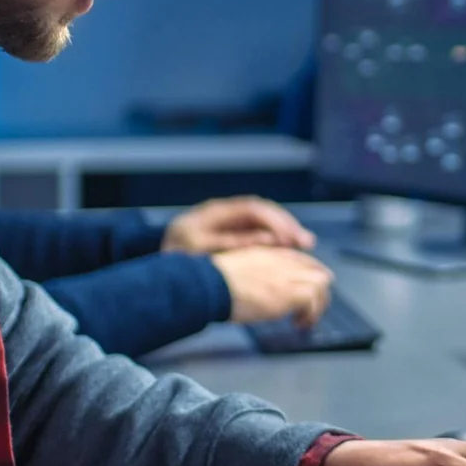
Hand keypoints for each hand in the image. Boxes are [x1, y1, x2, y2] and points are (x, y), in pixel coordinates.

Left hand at [162, 197, 315, 253]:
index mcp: (217, 212)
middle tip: (306, 242)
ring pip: (266, 219)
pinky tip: (290, 249)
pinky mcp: (235, 232)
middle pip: (265, 210)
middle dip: (288, 224)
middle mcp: (228, 211)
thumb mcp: (200, 248)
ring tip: (305, 244)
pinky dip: (277, 238)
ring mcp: (232, 220)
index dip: (275, 222)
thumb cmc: (175, 253)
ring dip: (287, 230)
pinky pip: (261, 230)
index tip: (289, 239)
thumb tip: (267, 241)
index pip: (253, 209)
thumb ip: (233, 243)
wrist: (159, 257)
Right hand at [210, 247, 332, 326]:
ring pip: (321, 286)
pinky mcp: (289, 293)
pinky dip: (310, 316)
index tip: (310, 292)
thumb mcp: (241, 267)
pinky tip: (297, 324)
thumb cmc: (216, 280)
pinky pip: (313, 302)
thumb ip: (259, 271)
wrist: (212, 284)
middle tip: (309, 310)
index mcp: (272, 254)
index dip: (311, 278)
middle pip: (319, 273)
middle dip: (319, 294)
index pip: (305, 262)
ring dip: (316, 307)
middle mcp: (284, 262)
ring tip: (303, 321)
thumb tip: (262, 286)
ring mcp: (288, 277)